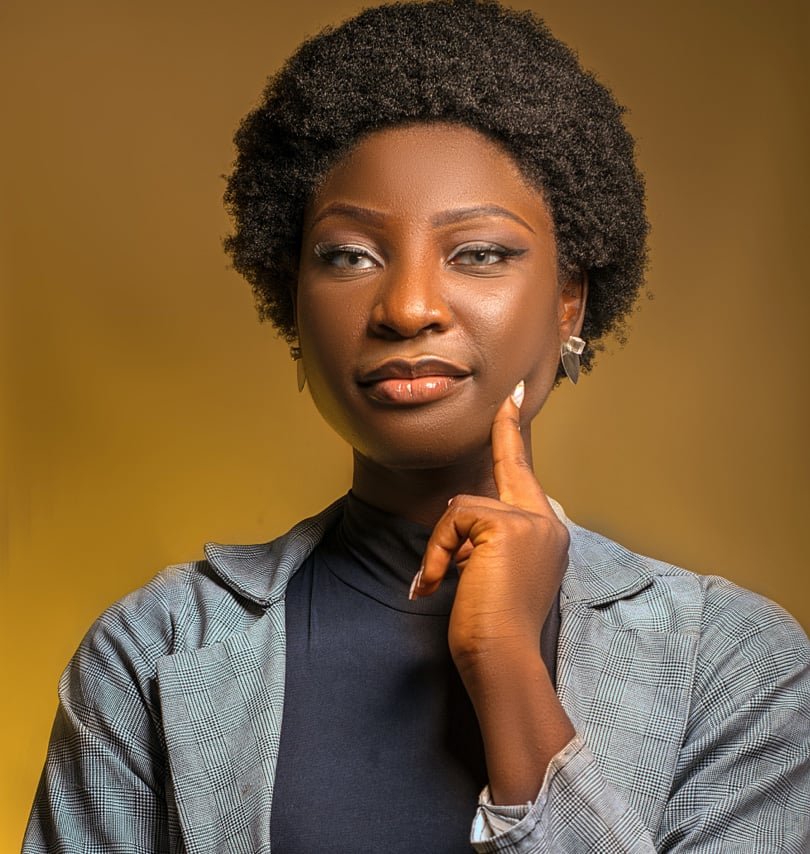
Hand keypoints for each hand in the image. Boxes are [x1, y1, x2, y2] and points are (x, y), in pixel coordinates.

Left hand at [411, 380, 574, 802]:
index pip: (526, 476)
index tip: (514, 399)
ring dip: (442, 546)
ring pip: (463, 506)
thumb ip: (486, 538)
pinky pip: (453, 519)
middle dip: (507, 431)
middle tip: (514, 393)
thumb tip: (460, 513)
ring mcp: (531, 521)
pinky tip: (437, 584)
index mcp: (546, 534)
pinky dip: (436, 552)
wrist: (501, 658)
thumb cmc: (492, 627)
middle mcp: (546, 521)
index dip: (517, 437)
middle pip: (505, 469)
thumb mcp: (492, 573)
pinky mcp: (507, 525)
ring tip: (442, 583)